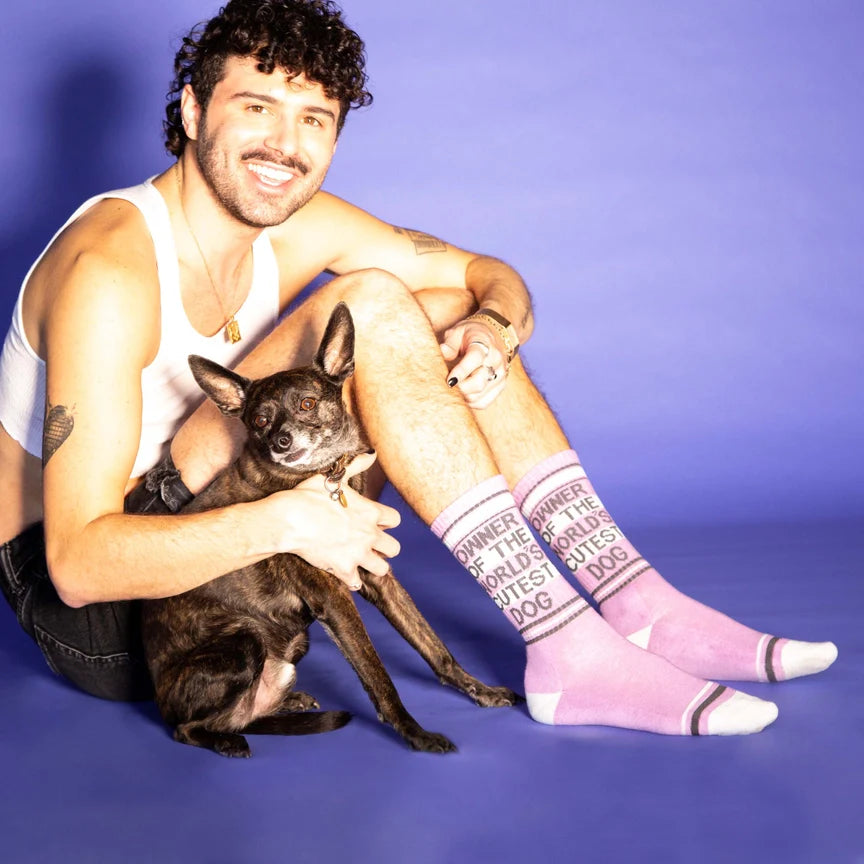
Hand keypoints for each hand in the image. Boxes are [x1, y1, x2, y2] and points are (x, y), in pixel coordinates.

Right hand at [270, 452, 400, 589]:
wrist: (289, 519)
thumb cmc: (309, 496)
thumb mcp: (334, 477)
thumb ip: (356, 466)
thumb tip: (372, 453)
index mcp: (370, 512)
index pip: (395, 520)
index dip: (386, 522)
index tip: (374, 523)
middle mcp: (369, 534)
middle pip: (394, 548)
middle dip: (384, 547)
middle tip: (370, 545)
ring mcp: (358, 553)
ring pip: (382, 569)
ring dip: (372, 566)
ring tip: (361, 561)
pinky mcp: (344, 569)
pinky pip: (357, 583)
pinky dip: (352, 580)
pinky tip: (345, 572)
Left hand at [440, 319, 507, 408]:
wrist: (495, 335)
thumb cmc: (471, 334)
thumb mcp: (458, 331)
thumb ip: (450, 343)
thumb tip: (442, 352)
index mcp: (484, 344)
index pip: (475, 359)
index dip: (461, 372)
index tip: (448, 381)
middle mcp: (496, 361)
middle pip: (479, 383)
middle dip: (460, 388)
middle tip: (447, 386)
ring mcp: (501, 375)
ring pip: (479, 395)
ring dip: (463, 396)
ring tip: (454, 387)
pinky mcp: (500, 386)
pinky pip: (483, 402)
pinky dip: (470, 401)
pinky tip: (463, 393)